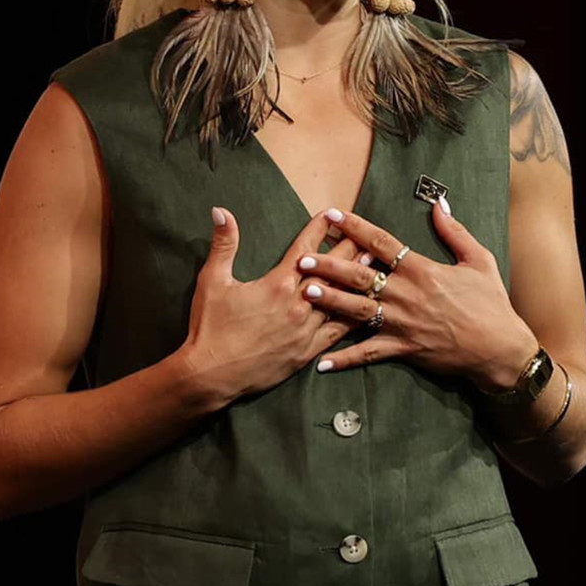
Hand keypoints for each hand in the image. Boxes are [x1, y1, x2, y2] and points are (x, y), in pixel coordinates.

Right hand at [180, 206, 362, 400]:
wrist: (211, 375)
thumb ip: (224, 244)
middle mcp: (298, 304)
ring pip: (342, 300)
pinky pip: (339, 333)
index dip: (320, 229)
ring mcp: (306, 329)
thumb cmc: (210, 327)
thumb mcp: (212, 281)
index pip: (306, 249)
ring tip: (376, 267)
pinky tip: (368, 310)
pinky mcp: (308, 351)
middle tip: (366, 235)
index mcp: (278, 283)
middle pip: (332, 271)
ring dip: (359, 282)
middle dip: (349, 250)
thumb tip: (221, 211)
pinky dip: (355, 318)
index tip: (330, 214)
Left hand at [297, 198, 537, 391]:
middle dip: (329, 265)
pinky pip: (368, 353)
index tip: (333, 215)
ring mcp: (402, 323)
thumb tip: (439, 204)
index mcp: (422, 270)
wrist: (500, 349)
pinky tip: (322, 362)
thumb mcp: (479, 260)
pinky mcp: (403, 349)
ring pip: (357, 310)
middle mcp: (407, 294)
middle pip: (360, 275)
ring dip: (330, 301)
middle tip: (302, 258)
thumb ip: (454, 232)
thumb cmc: (491, 304)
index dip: (355, 227)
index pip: (382, 242)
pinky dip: (345, 359)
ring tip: (305, 292)